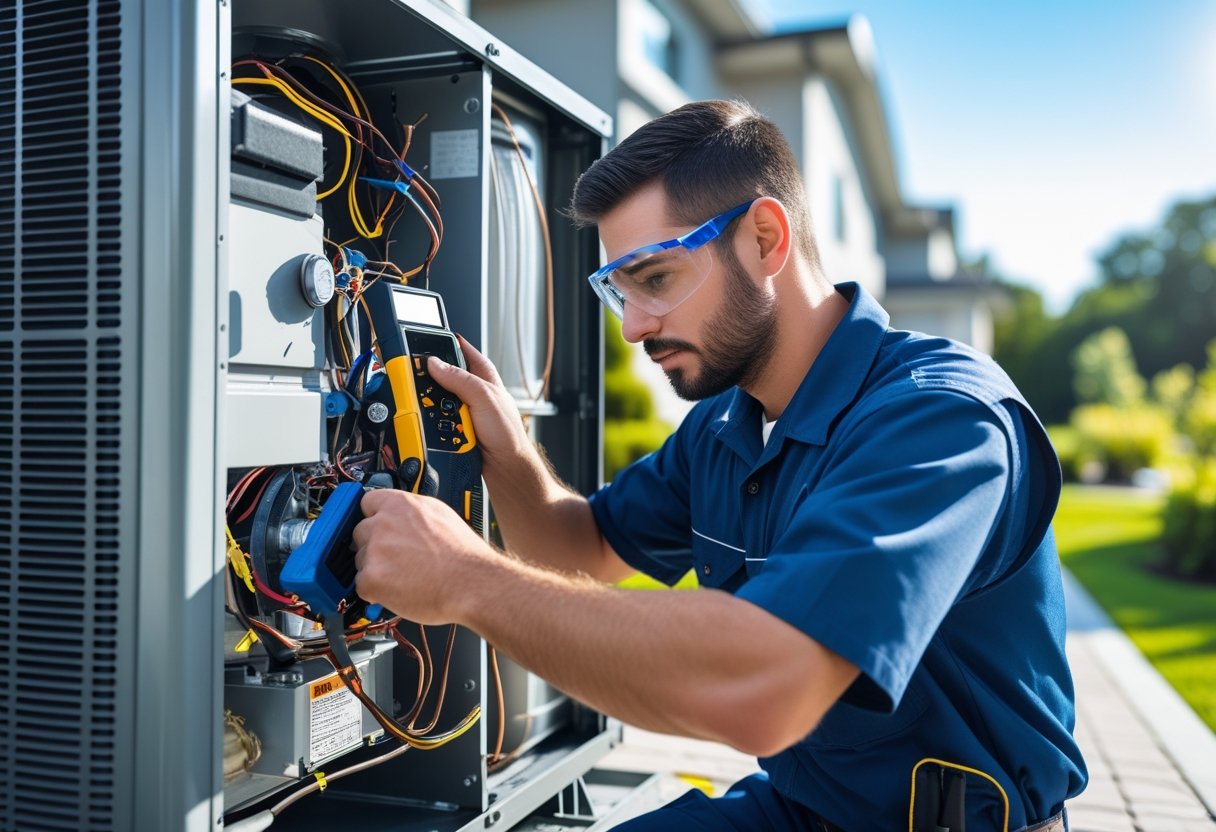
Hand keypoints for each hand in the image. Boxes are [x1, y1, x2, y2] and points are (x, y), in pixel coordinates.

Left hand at [353, 488, 493, 624]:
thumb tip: (400, 516)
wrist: (473, 583)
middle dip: (373, 546)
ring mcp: (375, 550)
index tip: (377, 527)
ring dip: (375, 569)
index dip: (373, 517)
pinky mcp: (371, 578)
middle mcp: (384, 523)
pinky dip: (376, 592)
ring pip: (360, 560)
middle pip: (360, 532)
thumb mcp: (441, 515)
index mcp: (401, 504)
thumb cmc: (464, 555)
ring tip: (405, 576)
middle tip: (396, 558)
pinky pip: (362, 585)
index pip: (367, 502)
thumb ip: (412, 513)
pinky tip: (400, 590)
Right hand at [427, 336, 530, 477]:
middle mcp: (474, 390)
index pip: (463, 350)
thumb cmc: (507, 433)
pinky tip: (434, 424)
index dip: (446, 344)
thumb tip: (434, 363)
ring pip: (438, 399)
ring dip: (433, 404)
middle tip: (418, 378)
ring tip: (431, 407)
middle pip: (445, 376)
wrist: (505, 467)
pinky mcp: (456, 426)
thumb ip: (460, 379)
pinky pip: (437, 419)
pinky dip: (433, 421)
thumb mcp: (483, 398)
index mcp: (484, 376)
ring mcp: (465, 409)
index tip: (425, 341)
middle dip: (432, 379)